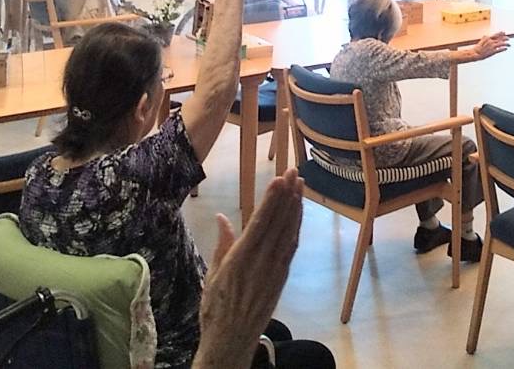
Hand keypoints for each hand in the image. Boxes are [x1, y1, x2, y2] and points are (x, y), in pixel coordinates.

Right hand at [195, 169, 303, 368]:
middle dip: (288, 195)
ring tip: (301, 184)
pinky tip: (298, 213)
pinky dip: (296, 227)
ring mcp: (275, 269)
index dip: (272, 199)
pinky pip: (291, 247)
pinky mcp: (282, 277)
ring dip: (296, 207)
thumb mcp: (212, 275)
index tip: (280, 178)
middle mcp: (261, 262)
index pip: (260, 222)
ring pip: (289, 232)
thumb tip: (221, 217)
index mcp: (240, 259)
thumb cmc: (215, 309)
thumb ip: (222, 245)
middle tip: (295, 171)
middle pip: (279, 222)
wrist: (231, 342)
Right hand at [472, 32, 509, 60]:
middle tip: (508, 38)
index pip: (496, 35)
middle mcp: (490, 41)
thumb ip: (484, 38)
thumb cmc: (477, 48)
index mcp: (488, 38)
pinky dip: (503, 49)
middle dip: (505, 38)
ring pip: (501, 44)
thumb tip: (485, 35)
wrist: (475, 53)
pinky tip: (506, 48)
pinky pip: (499, 50)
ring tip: (509, 44)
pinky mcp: (492, 51)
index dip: (500, 33)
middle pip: (499, 39)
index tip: (504, 32)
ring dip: (506, 44)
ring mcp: (492, 46)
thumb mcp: (481, 41)